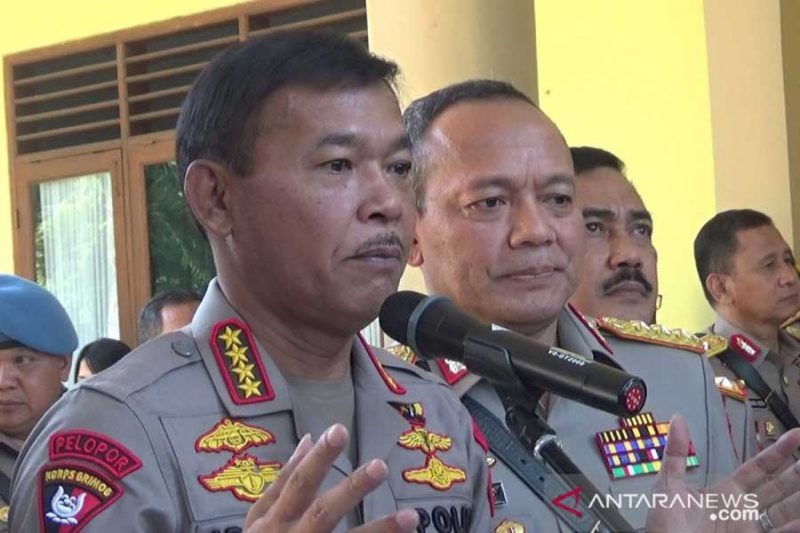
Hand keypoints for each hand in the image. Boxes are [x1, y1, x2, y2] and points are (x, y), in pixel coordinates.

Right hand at [244, 424, 418, 531]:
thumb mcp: (261, 516)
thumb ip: (284, 479)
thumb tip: (309, 438)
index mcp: (276, 519)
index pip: (299, 482)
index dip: (319, 457)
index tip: (339, 429)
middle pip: (324, 512)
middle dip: (352, 489)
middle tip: (380, 466)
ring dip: (380, 530)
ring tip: (412, 517)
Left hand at [646, 415, 799, 531]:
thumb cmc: (665, 525)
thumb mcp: (668, 486)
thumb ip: (676, 454)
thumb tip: (677, 418)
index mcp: (727, 493)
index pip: (759, 468)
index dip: (778, 452)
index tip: (796, 434)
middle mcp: (744, 511)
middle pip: (779, 488)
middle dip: (797, 473)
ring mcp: (750, 530)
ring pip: (784, 511)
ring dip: (799, 499)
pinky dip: (792, 528)